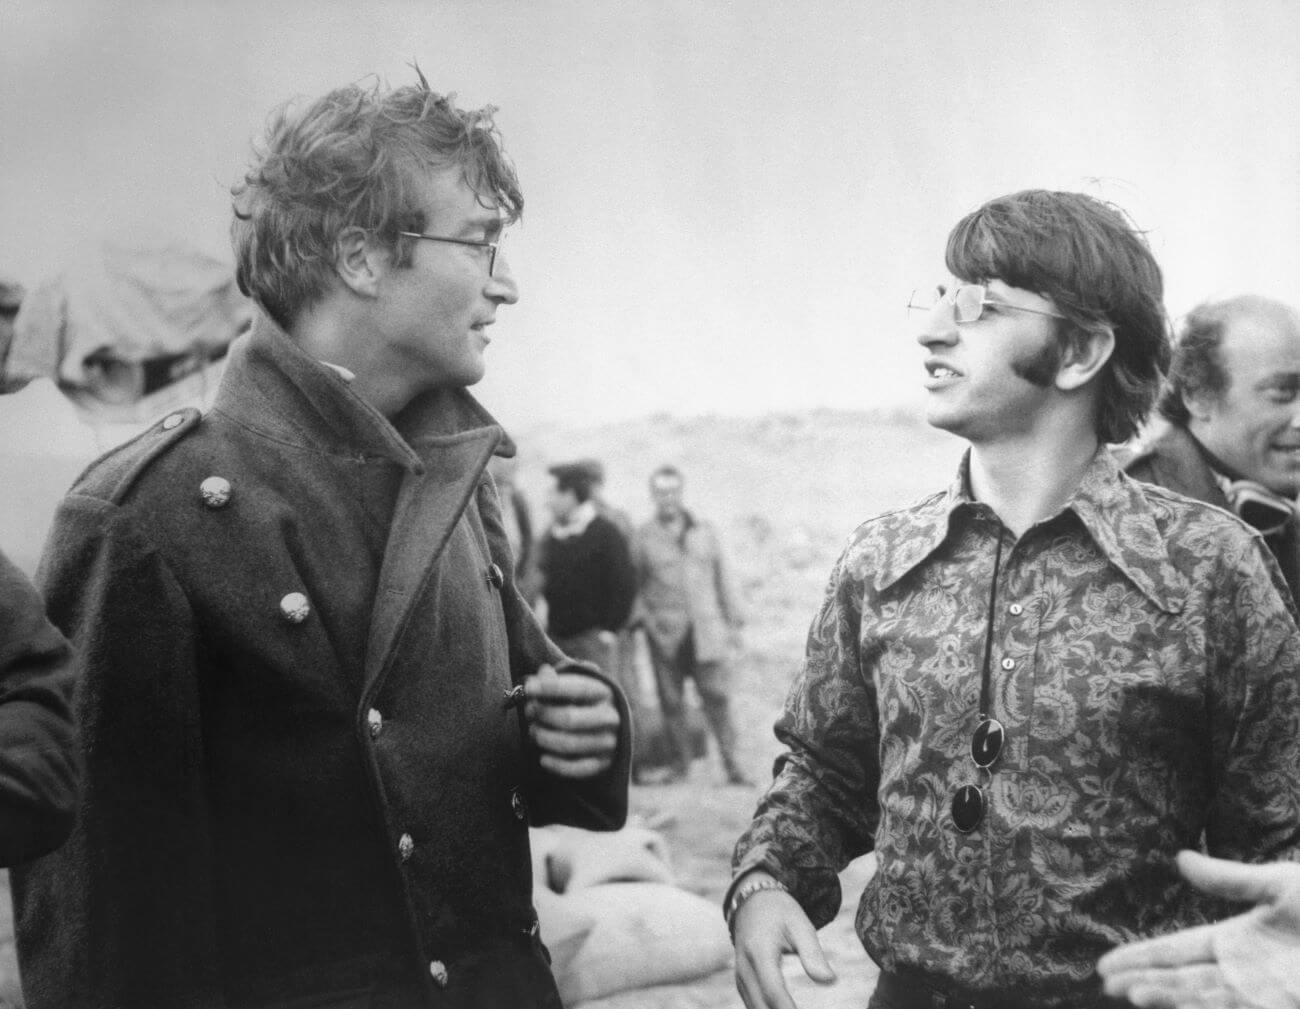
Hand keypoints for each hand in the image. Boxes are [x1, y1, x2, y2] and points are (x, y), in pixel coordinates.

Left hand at [524, 663, 619, 778]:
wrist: (606, 730)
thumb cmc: (581, 703)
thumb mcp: (572, 686)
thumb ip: (555, 680)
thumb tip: (542, 672)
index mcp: (604, 692)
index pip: (578, 688)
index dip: (551, 687)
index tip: (529, 687)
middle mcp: (610, 716)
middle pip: (569, 718)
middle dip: (543, 715)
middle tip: (529, 712)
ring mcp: (609, 741)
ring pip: (569, 744)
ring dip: (544, 739)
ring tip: (534, 733)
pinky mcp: (605, 763)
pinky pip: (577, 768)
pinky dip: (557, 765)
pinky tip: (543, 758)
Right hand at [732, 875, 835, 1008]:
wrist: (753, 899)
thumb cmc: (780, 911)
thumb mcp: (800, 926)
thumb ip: (813, 955)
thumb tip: (831, 981)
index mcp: (760, 951)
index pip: (773, 990)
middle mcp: (745, 965)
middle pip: (760, 1005)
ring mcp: (740, 973)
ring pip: (753, 1007)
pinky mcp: (740, 979)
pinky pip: (750, 1002)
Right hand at [1097, 851, 1299, 1008]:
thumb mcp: (1280, 885)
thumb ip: (1230, 878)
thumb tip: (1178, 859)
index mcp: (1237, 941)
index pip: (1177, 950)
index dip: (1143, 956)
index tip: (1105, 965)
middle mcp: (1244, 974)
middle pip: (1183, 979)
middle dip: (1146, 982)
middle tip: (1108, 985)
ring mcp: (1264, 996)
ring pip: (1205, 1000)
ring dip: (1171, 999)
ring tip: (1136, 995)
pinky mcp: (1283, 1007)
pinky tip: (1185, 1008)